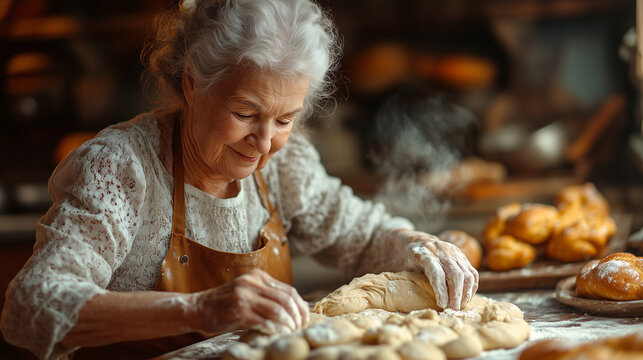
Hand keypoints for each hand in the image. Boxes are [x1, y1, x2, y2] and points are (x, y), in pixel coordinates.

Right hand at [193, 269, 308, 334]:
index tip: (304, 318)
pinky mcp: (239, 312)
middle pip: (286, 299)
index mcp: (258, 276)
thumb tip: (295, 308)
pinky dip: (275, 329)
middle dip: (297, 316)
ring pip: (278, 310)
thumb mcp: (248, 291)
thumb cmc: (226, 303)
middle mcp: (252, 283)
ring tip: (291, 332)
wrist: (199, 307)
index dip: (300, 305)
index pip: (288, 290)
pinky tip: (278, 334)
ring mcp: (245, 297)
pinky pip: (264, 321)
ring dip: (288, 324)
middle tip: (300, 328)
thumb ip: (267, 295)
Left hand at [400, 229, 478, 309]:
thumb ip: (409, 281)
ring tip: (459, 307)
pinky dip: (471, 287)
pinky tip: (466, 298)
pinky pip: (472, 273)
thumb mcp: (403, 268)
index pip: (436, 272)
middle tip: (453, 310)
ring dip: (465, 293)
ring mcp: (453, 252)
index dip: (441, 290)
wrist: (415, 241)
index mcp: (424, 253)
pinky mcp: (462, 256)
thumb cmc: (407, 260)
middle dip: (456, 295)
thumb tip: (411, 303)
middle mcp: (441, 251)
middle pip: (455, 274)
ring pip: (467, 274)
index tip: (442, 305)